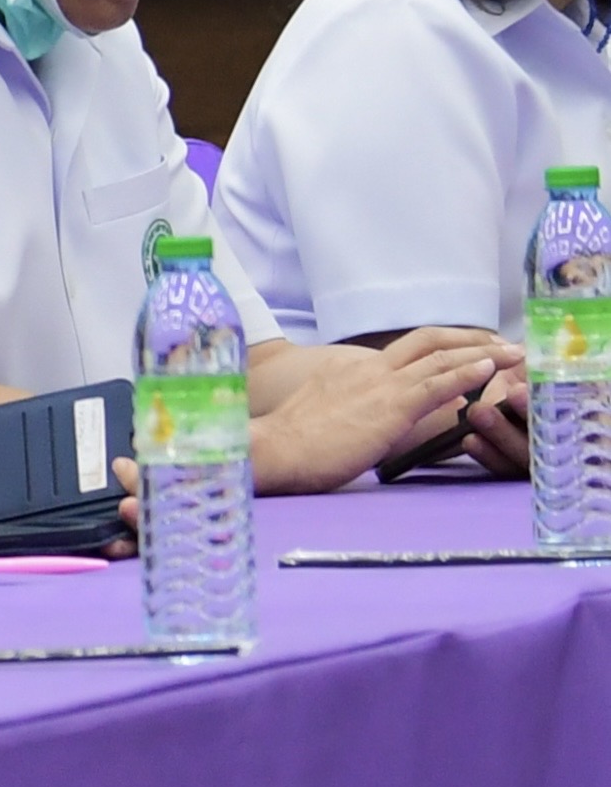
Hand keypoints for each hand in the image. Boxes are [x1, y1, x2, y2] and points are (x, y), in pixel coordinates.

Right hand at [252, 334, 504, 494]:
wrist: (274, 449)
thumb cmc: (290, 444)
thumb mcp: (321, 414)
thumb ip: (350, 408)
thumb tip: (371, 416)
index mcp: (350, 370)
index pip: (404, 351)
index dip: (440, 346)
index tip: (464, 349)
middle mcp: (369, 368)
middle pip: (428, 340)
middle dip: (468, 337)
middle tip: (500, 341)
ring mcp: (382, 385)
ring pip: (440, 356)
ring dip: (482, 351)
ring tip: (512, 352)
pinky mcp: (393, 406)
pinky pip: (439, 382)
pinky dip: (468, 372)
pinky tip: (490, 369)